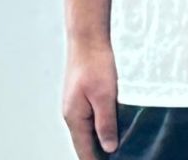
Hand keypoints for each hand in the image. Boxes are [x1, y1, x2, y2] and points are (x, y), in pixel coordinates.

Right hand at [62, 37, 118, 157]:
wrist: (88, 39)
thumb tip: (109, 148)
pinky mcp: (82, 96)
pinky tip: (112, 125)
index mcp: (74, 118)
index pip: (84, 149)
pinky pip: (90, 117)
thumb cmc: (94, 64)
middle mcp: (71, 113)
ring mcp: (75, 104)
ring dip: (100, 138)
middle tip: (116, 157)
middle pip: (84, 141)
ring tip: (116, 147)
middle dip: (98, 152)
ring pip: (88, 129)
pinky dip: (100, 125)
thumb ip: (106, 123)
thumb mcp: (105, 96)